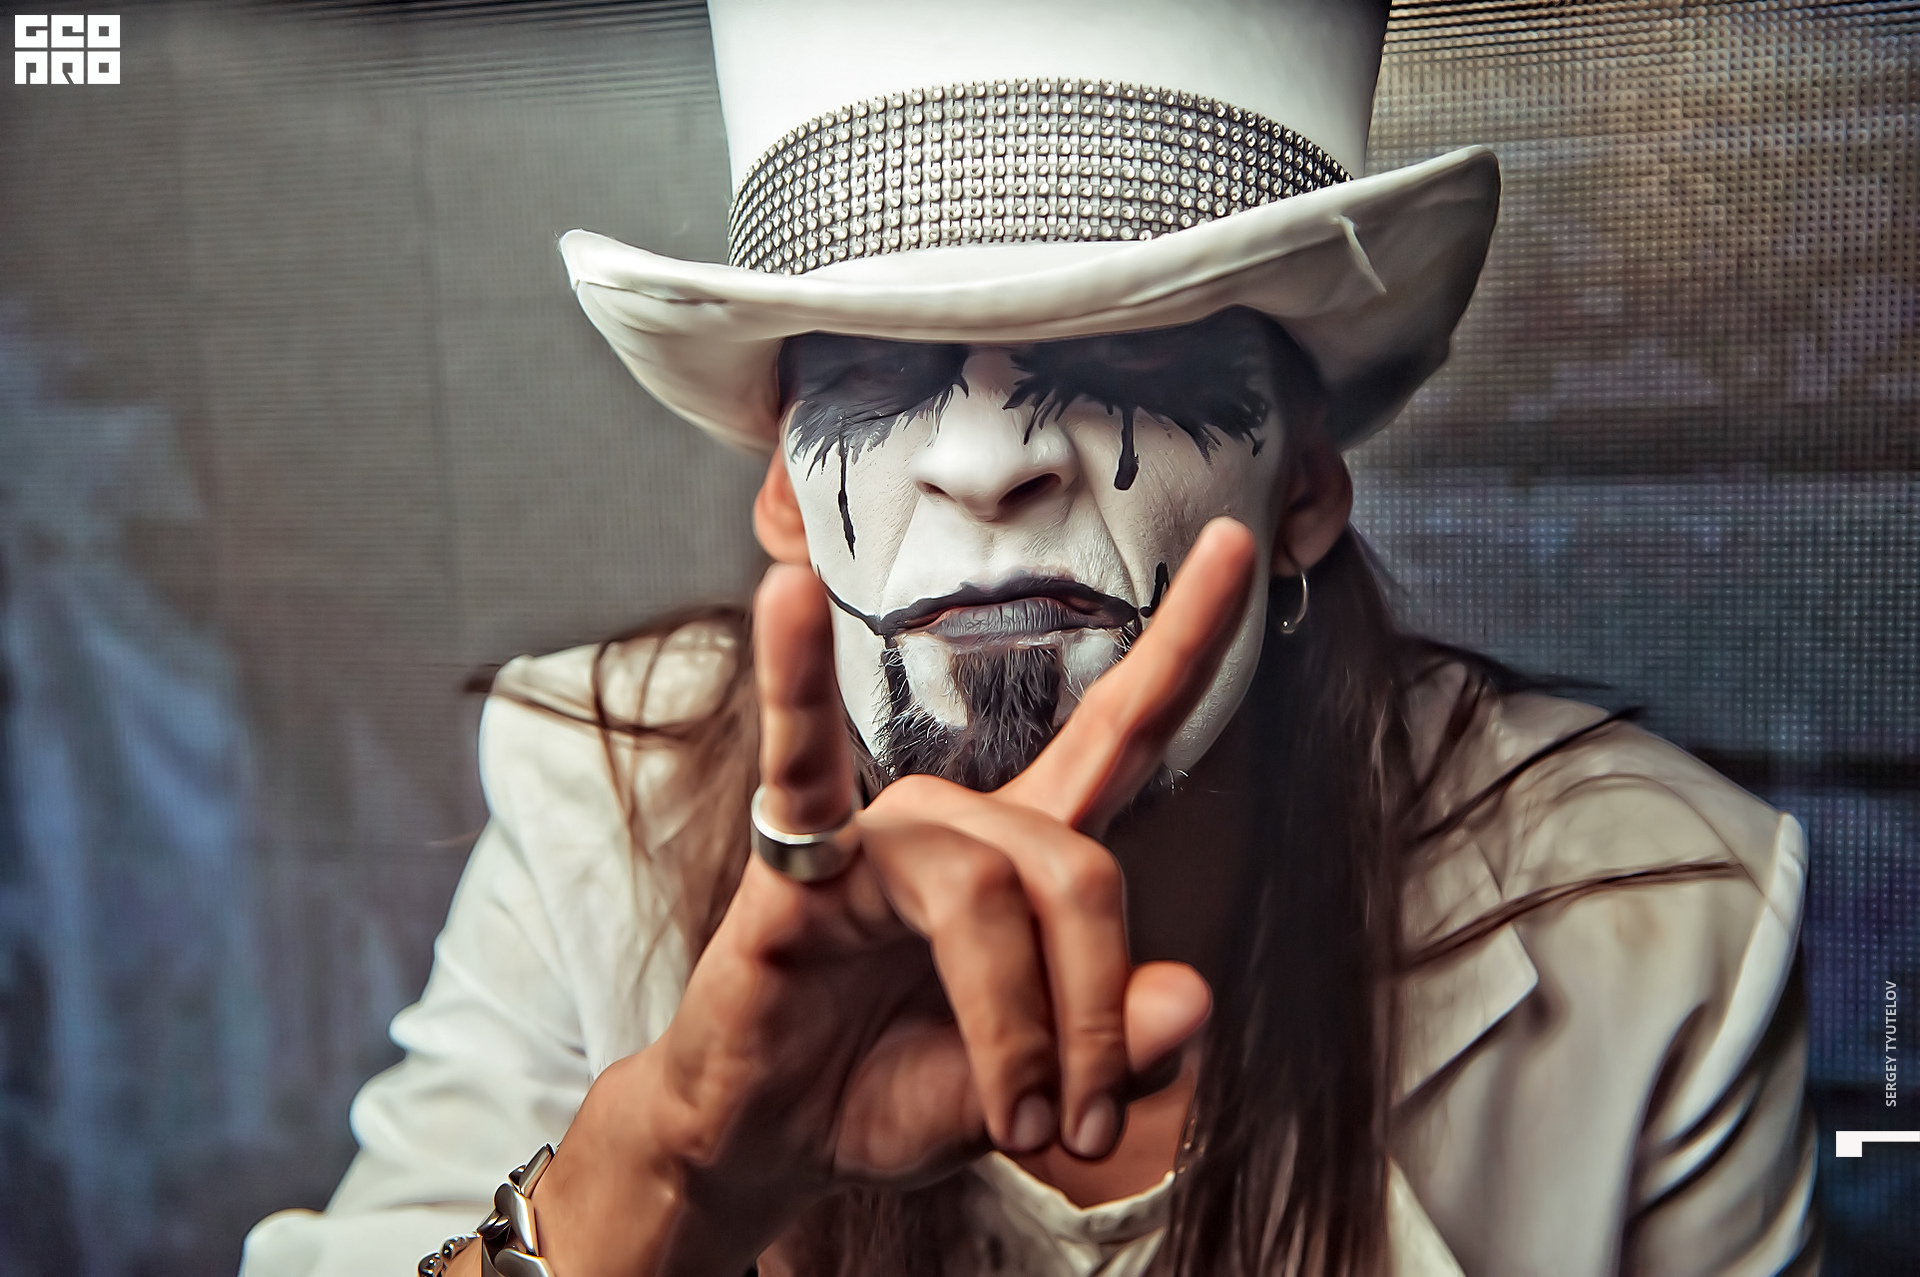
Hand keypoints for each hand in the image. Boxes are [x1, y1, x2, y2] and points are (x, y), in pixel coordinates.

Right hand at [532, 518, 1258, 1276]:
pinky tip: (788, 599)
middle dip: (1097, 1012)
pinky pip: (803, 762)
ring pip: (988, 888)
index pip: (1123, 731)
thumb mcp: (1030, 1095)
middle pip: (1079, 869)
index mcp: (1024, 856)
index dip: (1184, 641)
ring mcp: (880, 833)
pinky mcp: (796, 859)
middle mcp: (961, 822)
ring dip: (1016, 1023)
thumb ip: (1112, 1051)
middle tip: (1074, 1131)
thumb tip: (1195, 998)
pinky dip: (796, 681)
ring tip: (1014, 1123)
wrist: (776, 1146)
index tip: (1244, 542)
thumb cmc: (894, 1091)